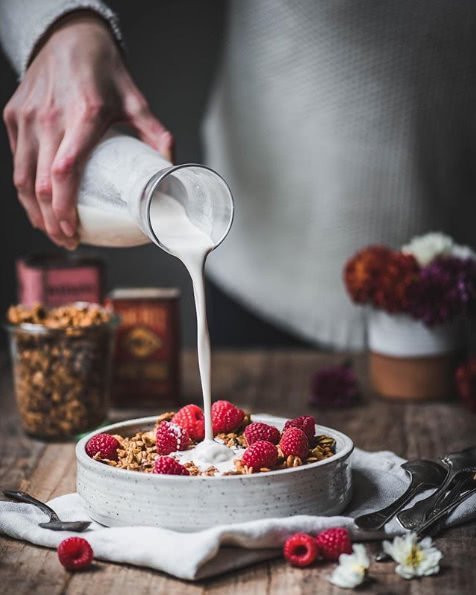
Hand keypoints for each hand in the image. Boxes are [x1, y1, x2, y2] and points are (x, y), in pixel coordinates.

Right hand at [3, 13, 173, 248]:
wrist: (68, 36)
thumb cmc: (104, 71)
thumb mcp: (136, 101)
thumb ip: (156, 135)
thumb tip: (171, 170)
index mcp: (83, 116)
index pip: (65, 172)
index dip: (65, 209)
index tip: (73, 232)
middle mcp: (50, 118)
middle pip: (40, 185)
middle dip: (51, 222)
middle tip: (67, 240)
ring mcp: (27, 118)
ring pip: (21, 179)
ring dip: (34, 212)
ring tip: (52, 231)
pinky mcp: (13, 117)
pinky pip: (17, 162)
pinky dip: (25, 190)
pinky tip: (39, 205)